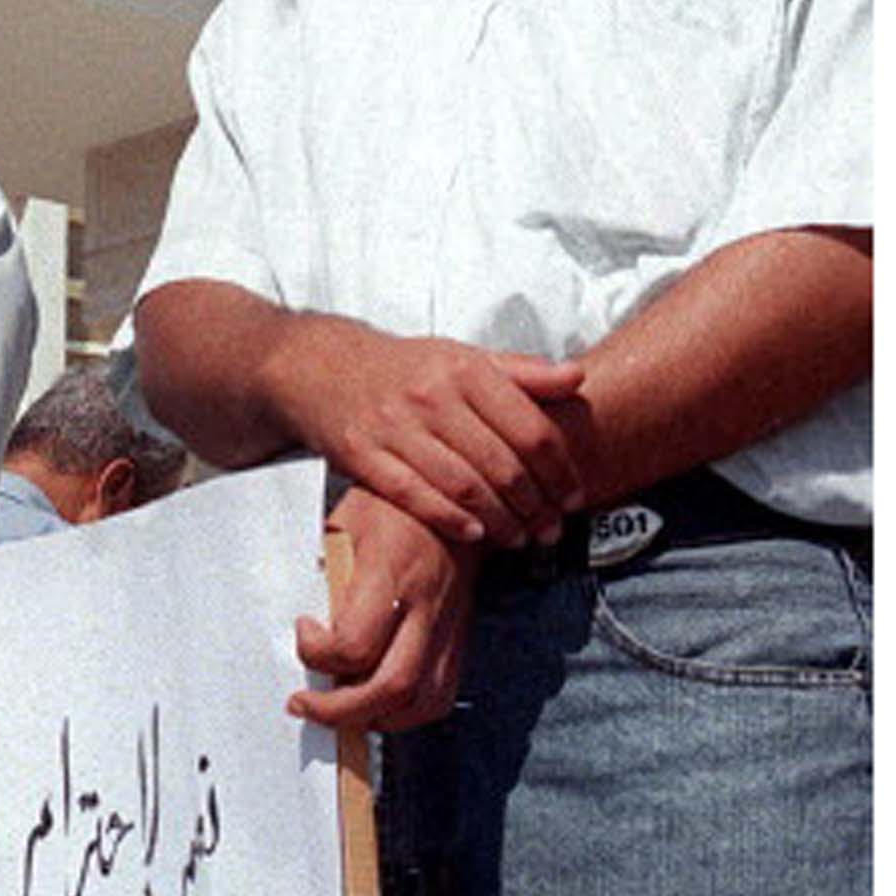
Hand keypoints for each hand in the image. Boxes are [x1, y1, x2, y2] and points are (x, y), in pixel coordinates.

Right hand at [290, 328, 586, 547]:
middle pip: (501, 465)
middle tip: (551, 529)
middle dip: (535, 506)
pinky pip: (414, 495)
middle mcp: (430, 396)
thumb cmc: (402, 368)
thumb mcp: (462, 357)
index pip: (530, 429)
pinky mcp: (362, 453)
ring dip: (500, 521)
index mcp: (464, 370)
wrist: (318, 366)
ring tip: (519, 539)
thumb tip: (577, 379)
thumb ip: (522, 372)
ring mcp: (394, 426)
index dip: (561, 471)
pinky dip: (450, 519)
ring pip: (463, 486)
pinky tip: (474, 534)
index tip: (573, 496)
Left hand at [290, 485, 479, 731]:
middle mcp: (425, 606)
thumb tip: (300, 611)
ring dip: (375, 718)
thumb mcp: (345, 523)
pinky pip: (440, 696)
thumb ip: (323, 570)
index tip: (304, 631)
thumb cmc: (393, 506)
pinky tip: (379, 704)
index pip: (356, 641)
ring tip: (340, 709)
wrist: (454, 497)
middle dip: (341, 710)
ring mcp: (448, 627)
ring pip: (420, 701)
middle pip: (391, 685)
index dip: (320, 652)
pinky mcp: (459, 639)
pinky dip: (407, 712)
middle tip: (305, 704)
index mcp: (392, 571)